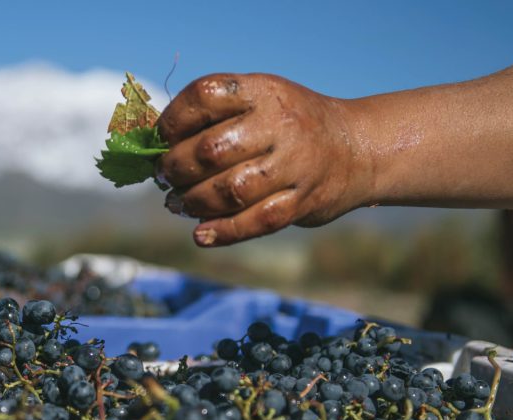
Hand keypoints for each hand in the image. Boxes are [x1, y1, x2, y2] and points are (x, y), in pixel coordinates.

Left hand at [156, 73, 374, 246]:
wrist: (358, 148)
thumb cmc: (289, 124)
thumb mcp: (261, 99)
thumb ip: (216, 114)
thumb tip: (154, 143)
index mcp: (263, 91)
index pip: (205, 96)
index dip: (173, 120)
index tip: (160, 137)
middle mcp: (281, 125)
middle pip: (212, 149)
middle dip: (176, 167)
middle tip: (165, 176)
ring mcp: (295, 164)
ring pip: (231, 190)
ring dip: (194, 201)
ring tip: (178, 203)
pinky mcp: (303, 201)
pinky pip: (257, 222)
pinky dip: (223, 232)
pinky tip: (201, 235)